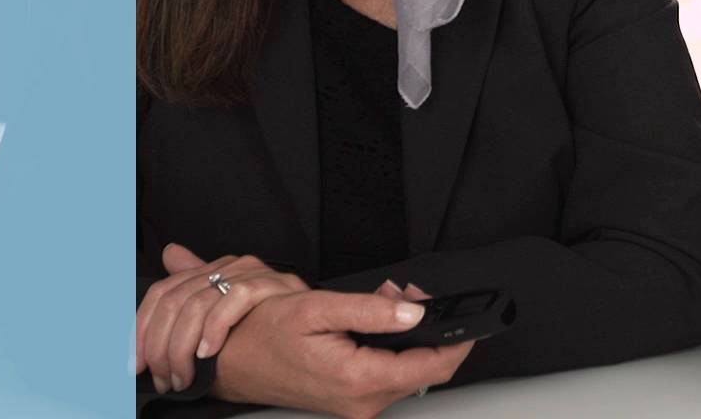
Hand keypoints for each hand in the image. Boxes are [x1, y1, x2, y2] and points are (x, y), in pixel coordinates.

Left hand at [136, 242, 308, 393]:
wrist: (316, 336)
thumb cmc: (269, 331)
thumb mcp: (219, 318)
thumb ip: (191, 289)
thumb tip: (169, 253)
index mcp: (217, 270)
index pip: (162, 292)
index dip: (142, 329)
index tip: (135, 362)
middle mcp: (233, 266)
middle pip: (175, 299)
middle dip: (161, 347)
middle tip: (163, 377)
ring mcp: (256, 274)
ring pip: (198, 302)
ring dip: (184, 348)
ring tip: (185, 374)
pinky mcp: (276, 285)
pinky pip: (235, 299)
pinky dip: (216, 329)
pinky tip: (208, 352)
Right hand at [210, 280, 473, 418]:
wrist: (233, 361)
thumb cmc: (265, 336)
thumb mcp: (318, 309)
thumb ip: (372, 311)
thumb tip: (415, 310)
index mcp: (359, 380)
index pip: (432, 366)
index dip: (456, 338)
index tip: (466, 314)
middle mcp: (363, 401)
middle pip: (425, 369)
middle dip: (429, 330)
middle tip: (410, 295)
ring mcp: (359, 405)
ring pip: (408, 371)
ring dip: (410, 337)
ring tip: (389, 303)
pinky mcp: (353, 401)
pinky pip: (389, 375)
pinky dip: (393, 348)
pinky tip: (378, 325)